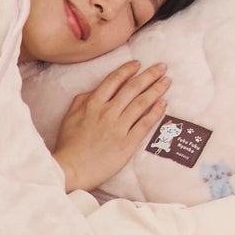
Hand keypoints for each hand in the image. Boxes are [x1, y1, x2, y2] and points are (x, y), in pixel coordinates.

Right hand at [50, 61, 170, 194]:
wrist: (70, 170)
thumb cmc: (68, 145)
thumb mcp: (69, 117)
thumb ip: (82, 100)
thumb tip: (96, 90)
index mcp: (92, 104)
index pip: (114, 80)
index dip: (128, 69)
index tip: (138, 64)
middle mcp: (108, 112)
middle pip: (133, 88)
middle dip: (149, 75)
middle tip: (162, 67)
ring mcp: (119, 128)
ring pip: (142, 103)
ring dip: (157, 89)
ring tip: (167, 81)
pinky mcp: (127, 143)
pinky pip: (145, 124)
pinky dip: (156, 112)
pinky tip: (163, 103)